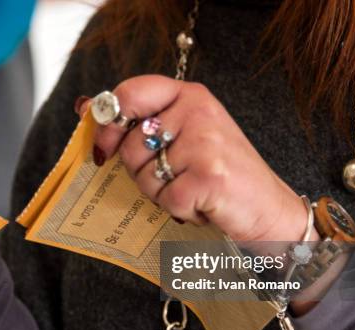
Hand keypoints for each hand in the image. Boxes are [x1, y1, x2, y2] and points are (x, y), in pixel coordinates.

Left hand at [80, 75, 310, 242]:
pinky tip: (203, 204)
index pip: (130, 93)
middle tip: (177, 176)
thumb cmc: (221, 173)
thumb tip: (84, 107)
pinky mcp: (209, 176)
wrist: (269, 209)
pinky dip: (181, 211)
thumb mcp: (183, 136)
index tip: (106, 147)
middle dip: (144, 173)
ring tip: (193, 188)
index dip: (108, 123)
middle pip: (130, 147)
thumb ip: (139, 121)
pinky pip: (166, 200)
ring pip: (145, 177)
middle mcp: (198, 111)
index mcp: (190, 96)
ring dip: (163, 195)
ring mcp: (205, 143)